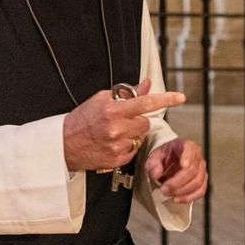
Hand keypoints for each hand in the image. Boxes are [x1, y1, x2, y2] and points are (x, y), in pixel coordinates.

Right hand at [63, 79, 185, 171]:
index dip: (165, 99)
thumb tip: (146, 84)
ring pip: (140, 137)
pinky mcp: (117, 160)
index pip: (145, 102)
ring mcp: (117, 146)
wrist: (64, 144)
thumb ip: (127, 93)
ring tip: (114, 133)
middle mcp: (116, 128)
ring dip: (132, 134)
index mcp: (113, 110)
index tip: (180, 97)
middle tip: (122, 121)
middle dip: (138, 121)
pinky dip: (127, 146)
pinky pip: (134, 150)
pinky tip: (112, 144)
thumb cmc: (82, 119)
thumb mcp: (101, 99)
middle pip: (145, 122)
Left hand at [144, 138, 207, 203]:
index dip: (188, 158)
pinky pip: (200, 191)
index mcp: (186, 145)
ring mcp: (201, 168)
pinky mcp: (202, 180)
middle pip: (193, 170)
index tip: (183, 165)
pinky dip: (189, 197)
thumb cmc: (165, 155)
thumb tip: (156, 173)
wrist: (171, 159)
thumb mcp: (155, 156)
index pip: (190, 150)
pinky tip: (178, 199)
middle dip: (178, 182)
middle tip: (164, 188)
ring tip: (169, 194)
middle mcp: (197, 156)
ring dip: (182, 191)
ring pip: (198, 182)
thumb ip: (153, 164)